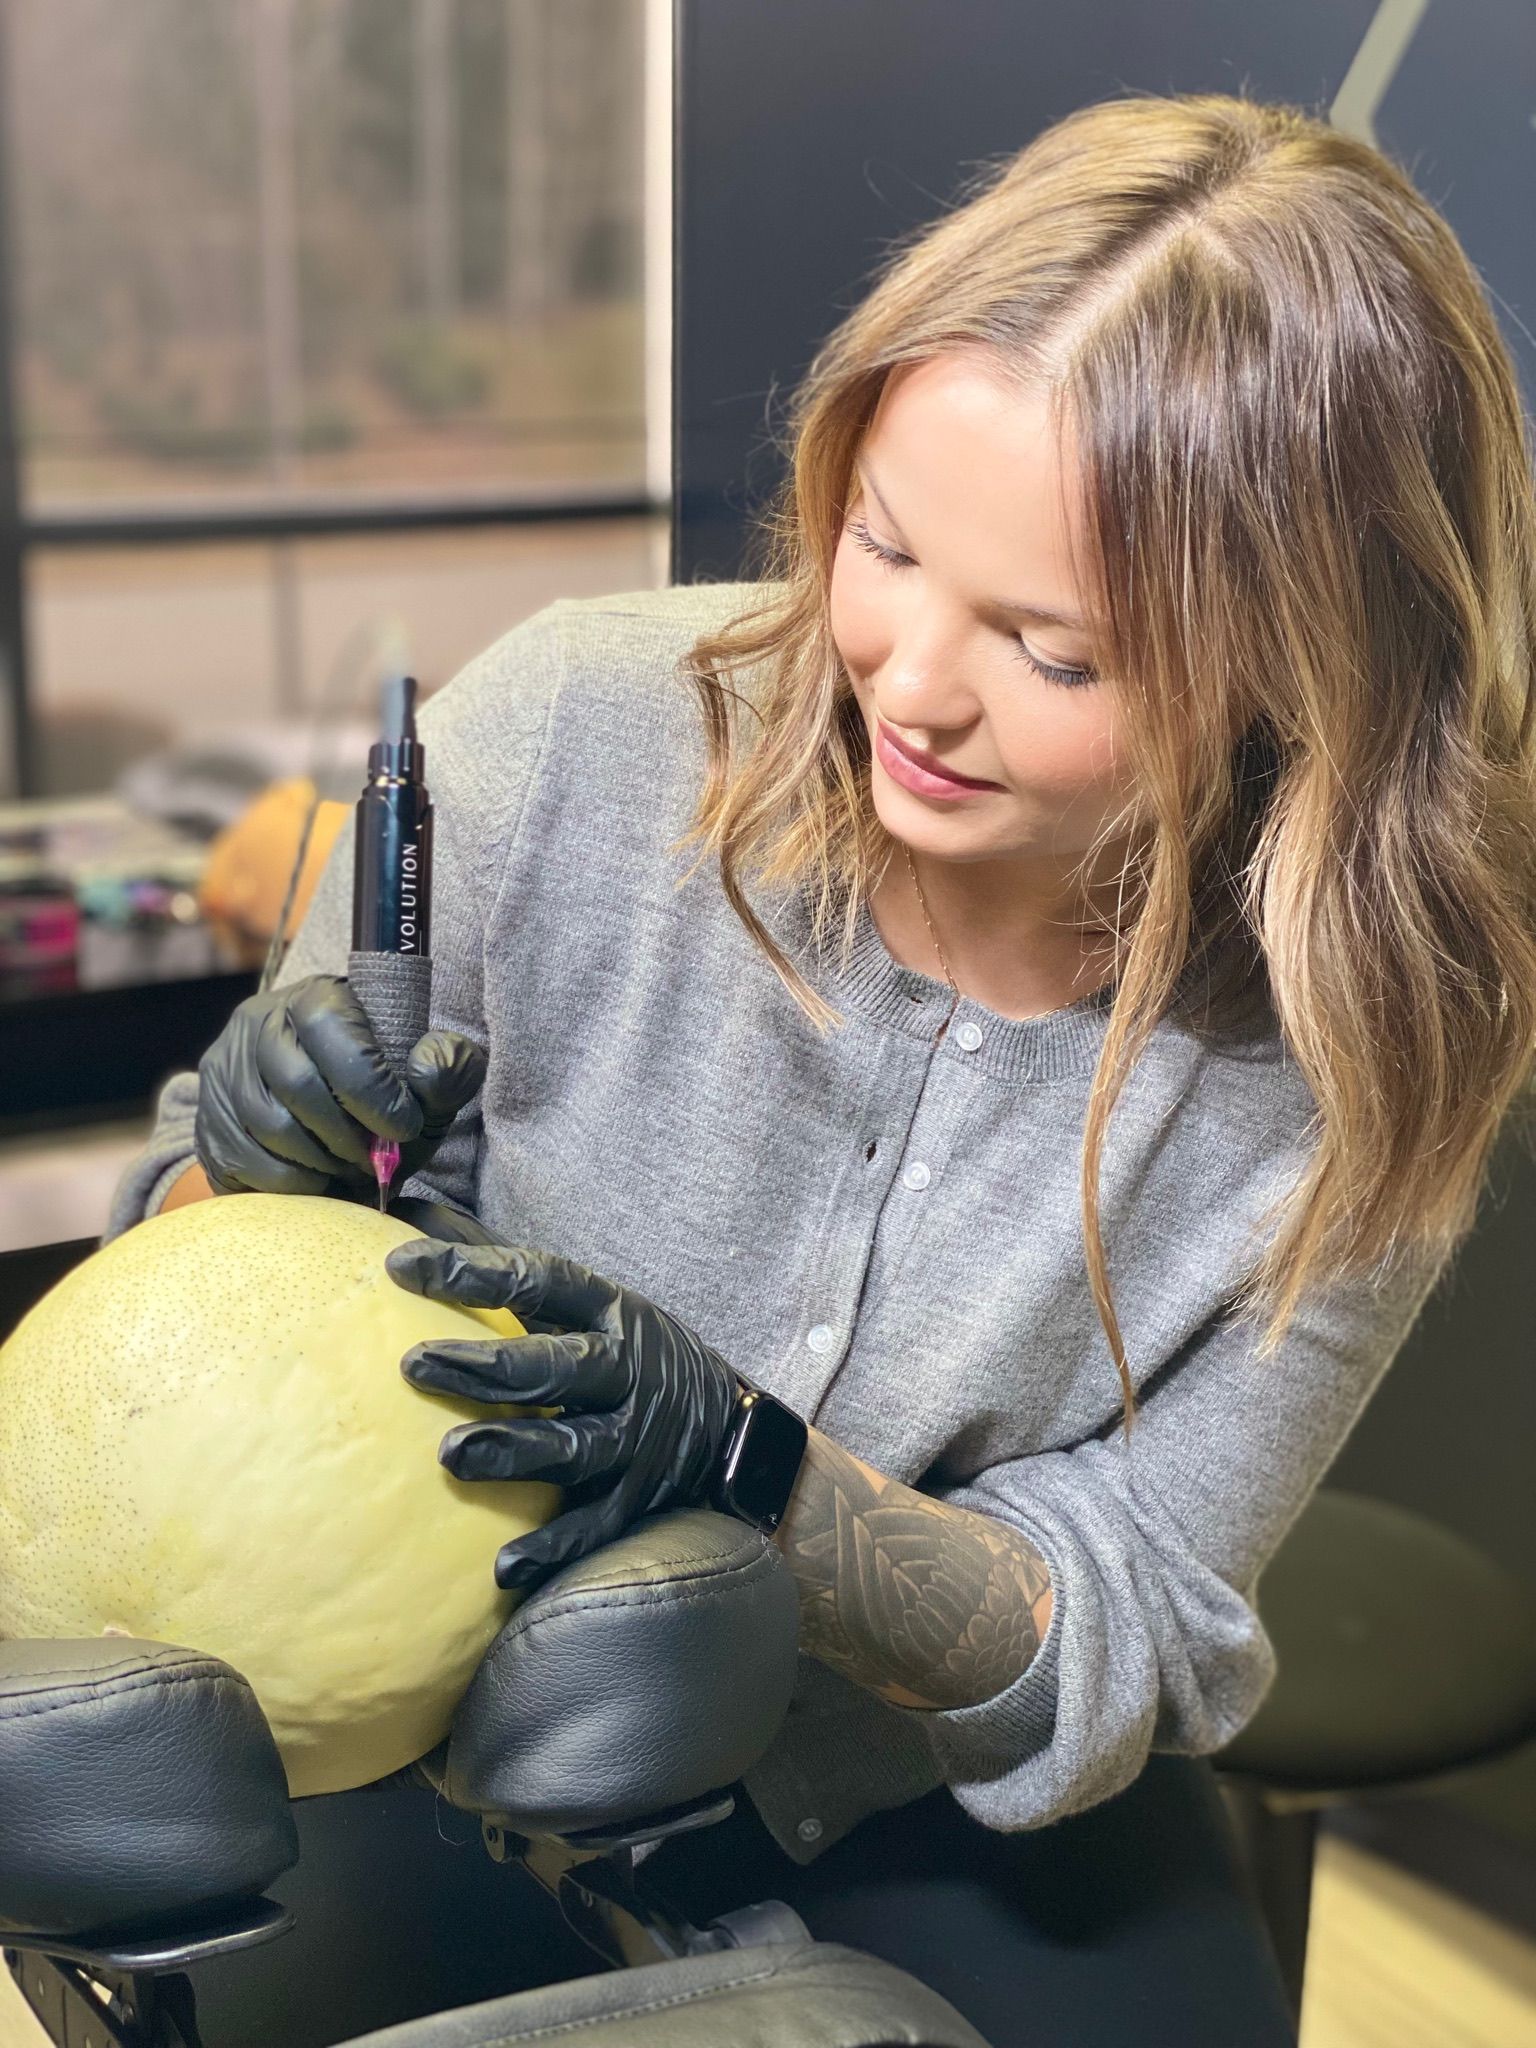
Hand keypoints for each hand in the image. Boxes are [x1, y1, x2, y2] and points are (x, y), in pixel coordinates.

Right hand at [194, 973, 484, 1198]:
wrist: (327, 1115)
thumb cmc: (382, 1096)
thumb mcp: (424, 1082)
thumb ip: (446, 1070)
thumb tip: (431, 1064)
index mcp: (315, 995)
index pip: (331, 1027)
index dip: (372, 1087)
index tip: (403, 1126)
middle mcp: (257, 1022)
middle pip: (298, 1085)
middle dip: (347, 1136)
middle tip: (373, 1160)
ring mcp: (224, 1070)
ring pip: (269, 1126)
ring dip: (321, 1163)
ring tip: (350, 1171)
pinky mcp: (207, 1120)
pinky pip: (244, 1161)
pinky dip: (292, 1184)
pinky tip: (320, 1182)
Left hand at [385, 1237, 741, 1593]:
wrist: (727, 1424)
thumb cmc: (621, 1351)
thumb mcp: (585, 1300)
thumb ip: (504, 1267)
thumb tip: (411, 1212)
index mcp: (607, 1310)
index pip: (539, 1279)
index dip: (472, 1270)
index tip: (399, 1269)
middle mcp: (625, 1370)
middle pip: (555, 1365)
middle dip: (485, 1364)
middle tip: (414, 1364)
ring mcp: (636, 1438)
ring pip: (574, 1445)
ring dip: (513, 1450)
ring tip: (451, 1456)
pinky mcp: (640, 1500)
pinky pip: (594, 1527)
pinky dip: (553, 1548)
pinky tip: (502, 1567)